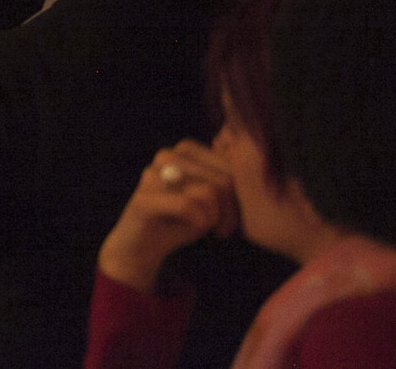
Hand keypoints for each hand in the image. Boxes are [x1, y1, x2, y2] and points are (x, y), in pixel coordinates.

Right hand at [96, 140, 238, 292]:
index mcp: (184, 150)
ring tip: (213, 229)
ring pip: (208, 192)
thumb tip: (254, 168)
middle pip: (222, 180)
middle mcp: (166, 156)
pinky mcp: (143, 199)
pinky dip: (199, 222)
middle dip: (232, 210)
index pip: (230, 165)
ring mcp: (152, 175)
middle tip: (225, 229)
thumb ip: (225, 181)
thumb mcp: (210, 198)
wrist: (141, 245)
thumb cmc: (181, 220)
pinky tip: (196, 229)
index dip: (240, 194)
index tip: (235, 216)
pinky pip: (187, 206)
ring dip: (216, 217)